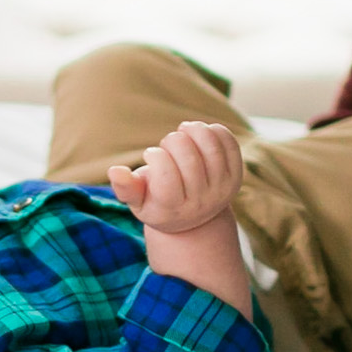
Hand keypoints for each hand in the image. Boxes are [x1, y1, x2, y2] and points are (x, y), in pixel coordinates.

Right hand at [107, 122, 243, 234]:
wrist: (193, 220)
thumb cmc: (158, 203)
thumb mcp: (138, 202)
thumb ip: (126, 188)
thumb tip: (116, 171)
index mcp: (172, 209)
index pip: (166, 176)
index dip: (156, 156)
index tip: (151, 154)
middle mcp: (200, 202)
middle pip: (189, 159)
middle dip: (173, 141)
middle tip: (167, 144)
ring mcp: (221, 190)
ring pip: (211, 148)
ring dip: (194, 130)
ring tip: (184, 131)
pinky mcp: (235, 177)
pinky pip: (229, 145)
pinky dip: (215, 131)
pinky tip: (201, 133)